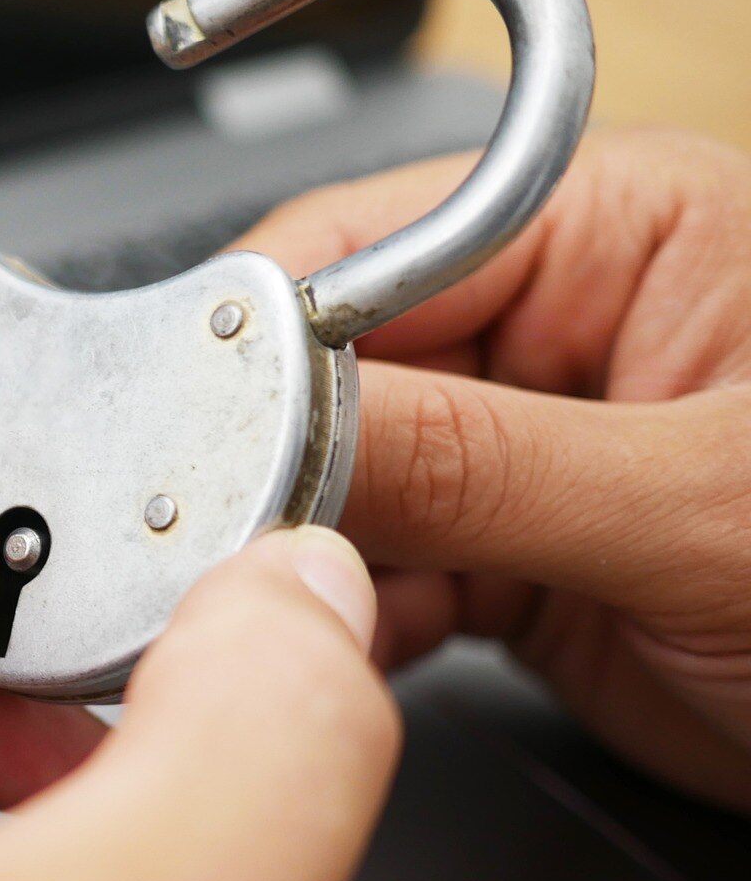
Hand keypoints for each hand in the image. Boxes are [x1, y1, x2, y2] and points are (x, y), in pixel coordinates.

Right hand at [235, 127, 750, 810]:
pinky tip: (330, 649)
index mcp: (616, 231)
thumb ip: (477, 460)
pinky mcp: (517, 552)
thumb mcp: (702, 508)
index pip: (373, 245)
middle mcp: (557, 325)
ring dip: (299, 549)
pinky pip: (383, 566)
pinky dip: (345, 614)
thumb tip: (272, 421)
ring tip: (262, 611)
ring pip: (342, 478)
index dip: (260, 329)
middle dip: (263, 457)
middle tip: (201, 541)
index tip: (181, 424)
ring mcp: (529, 444)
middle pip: (334, 366)